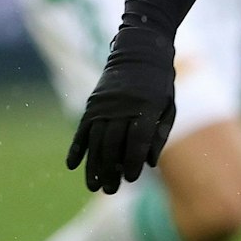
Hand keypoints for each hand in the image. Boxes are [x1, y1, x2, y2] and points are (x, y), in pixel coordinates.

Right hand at [66, 31, 176, 191]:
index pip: (137, 139)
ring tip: (93, 186)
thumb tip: (149, 164)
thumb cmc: (160, 82)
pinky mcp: (93, 103)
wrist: (140, 50)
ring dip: (93, 165)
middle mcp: (122, 107)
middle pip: (114, 144)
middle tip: (110, 190)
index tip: (131, 178)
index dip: (133, 160)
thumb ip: (159, 134)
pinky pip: (82, 129)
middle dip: (111, 169)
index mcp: (146, 107)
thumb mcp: (169, 106)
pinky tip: (72, 165)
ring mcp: (105, 105)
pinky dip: (76, 147)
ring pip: (96, 140)